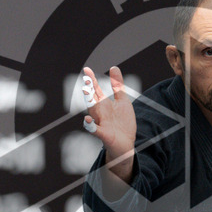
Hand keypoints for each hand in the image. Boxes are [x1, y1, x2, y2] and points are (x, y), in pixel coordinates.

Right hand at [82, 66, 136, 181]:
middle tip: (85, 78)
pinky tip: (86, 121)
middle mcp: (100, 112)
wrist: (126, 144)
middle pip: (92, 99)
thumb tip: (114, 67)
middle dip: (89, 89)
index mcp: (104, 104)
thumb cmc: (122, 123)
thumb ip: (117, 86)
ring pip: (92, 112)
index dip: (92, 80)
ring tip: (86, 91)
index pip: (96, 90)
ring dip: (89, 102)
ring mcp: (101, 122)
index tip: (87, 69)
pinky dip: (90, 126)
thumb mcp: (122, 101)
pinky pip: (94, 130)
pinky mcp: (103, 134)